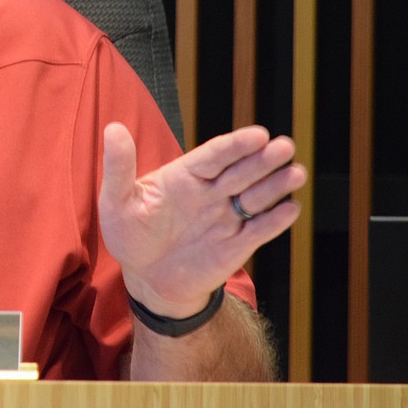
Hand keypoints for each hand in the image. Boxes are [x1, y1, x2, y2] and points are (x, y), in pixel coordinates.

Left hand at [98, 122, 306, 318]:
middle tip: (284, 146)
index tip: (257, 135)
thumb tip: (113, 128)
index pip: (214, 155)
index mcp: (184, 176)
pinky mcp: (237, 245)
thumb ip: (119, 167)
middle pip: (241, 171)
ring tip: (295, 173)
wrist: (146, 278)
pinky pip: (259, 230)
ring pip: (256, 197)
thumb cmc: (129, 234)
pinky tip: (290, 208)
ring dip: (276, 185)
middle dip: (263, 160)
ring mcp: (226, 217)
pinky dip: (275, 220)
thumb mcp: (117, 200)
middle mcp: (211, 192)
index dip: (235, 145)